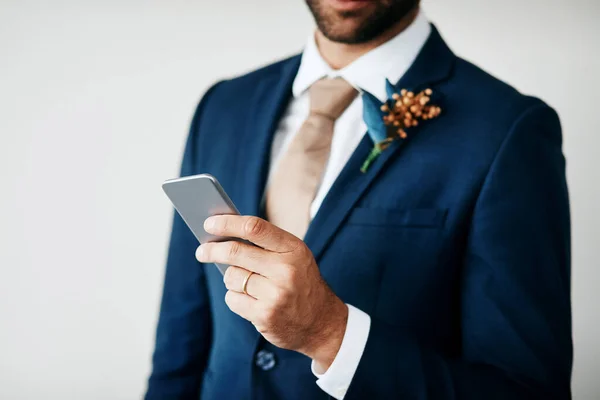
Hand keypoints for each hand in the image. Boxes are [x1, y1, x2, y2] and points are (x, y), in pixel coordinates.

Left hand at [196, 215, 347, 369]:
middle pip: (235, 252)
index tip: (209, 223)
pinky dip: (235, 298)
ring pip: (231, 277)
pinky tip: (251, 301)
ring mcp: (276, 294)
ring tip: (248, 284)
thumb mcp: (294, 257)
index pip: (254, 228)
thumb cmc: (300, 282)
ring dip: (232, 279)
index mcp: (293, 249)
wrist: (322, 323)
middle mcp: (286, 269)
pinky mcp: (265, 315)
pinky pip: (232, 299)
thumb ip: (265, 244)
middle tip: (201, 251)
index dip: (227, 223)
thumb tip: (222, 234)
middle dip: (212, 250)